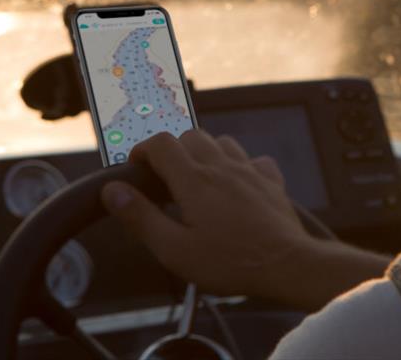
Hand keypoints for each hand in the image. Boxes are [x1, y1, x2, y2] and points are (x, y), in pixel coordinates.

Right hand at [100, 130, 315, 301]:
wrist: (287, 265)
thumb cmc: (230, 262)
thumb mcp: (175, 250)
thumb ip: (141, 218)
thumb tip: (113, 191)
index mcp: (194, 180)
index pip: (161, 143)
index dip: (143, 149)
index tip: (136, 166)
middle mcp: (221, 166)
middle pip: (191, 136)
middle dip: (173, 149)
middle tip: (164, 177)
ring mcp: (249, 171)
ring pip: (222, 142)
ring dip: (206, 152)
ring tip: (198, 178)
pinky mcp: (271, 182)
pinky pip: (254, 160)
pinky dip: (242, 166)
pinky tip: (238, 184)